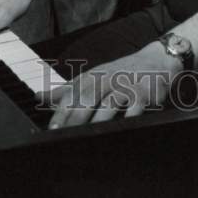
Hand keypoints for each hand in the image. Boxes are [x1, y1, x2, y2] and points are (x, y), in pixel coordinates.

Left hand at [47, 44, 180, 128]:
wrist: (157, 60)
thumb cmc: (121, 73)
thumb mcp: (93, 77)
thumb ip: (67, 90)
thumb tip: (40, 97)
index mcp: (93, 77)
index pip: (73, 94)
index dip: (61, 111)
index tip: (51, 129)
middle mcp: (108, 79)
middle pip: (88, 98)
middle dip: (75, 117)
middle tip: (64, 135)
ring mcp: (126, 86)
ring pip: (109, 103)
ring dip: (98, 120)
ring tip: (88, 137)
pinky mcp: (144, 93)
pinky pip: (135, 107)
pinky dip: (128, 118)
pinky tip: (121, 129)